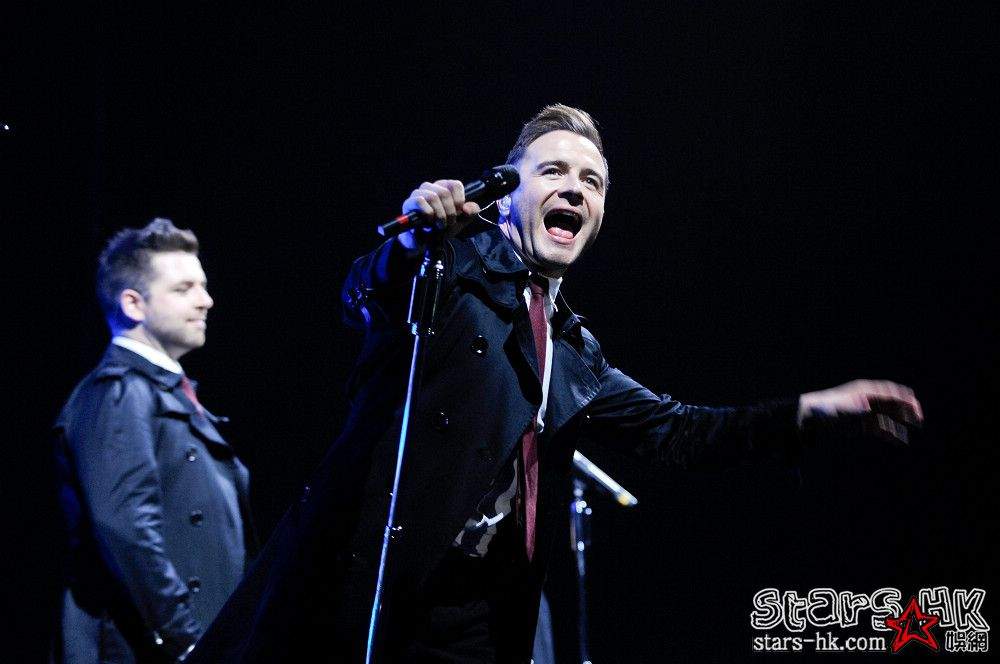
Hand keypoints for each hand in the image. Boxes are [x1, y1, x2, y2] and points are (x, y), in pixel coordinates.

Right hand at [397, 179, 481, 248]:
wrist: (424, 243)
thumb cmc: (440, 228)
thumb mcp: (459, 222)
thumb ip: (469, 214)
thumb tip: (469, 208)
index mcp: (444, 187)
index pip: (455, 185)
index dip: (459, 201)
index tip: (458, 214)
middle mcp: (431, 187)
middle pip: (445, 192)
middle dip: (450, 212)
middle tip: (448, 224)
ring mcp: (418, 193)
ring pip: (433, 196)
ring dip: (439, 215)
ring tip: (439, 225)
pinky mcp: (409, 202)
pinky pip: (420, 201)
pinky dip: (428, 214)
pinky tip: (428, 222)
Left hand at [798, 379, 923, 443]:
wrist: (809, 417)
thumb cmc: (825, 408)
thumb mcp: (841, 407)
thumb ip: (856, 408)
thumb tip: (868, 409)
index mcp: (864, 390)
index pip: (889, 391)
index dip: (903, 398)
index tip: (915, 407)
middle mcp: (867, 399)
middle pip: (891, 402)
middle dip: (906, 409)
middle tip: (919, 419)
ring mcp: (864, 411)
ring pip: (888, 415)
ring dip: (901, 420)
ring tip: (915, 426)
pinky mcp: (861, 423)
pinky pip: (880, 427)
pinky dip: (890, 432)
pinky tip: (900, 440)